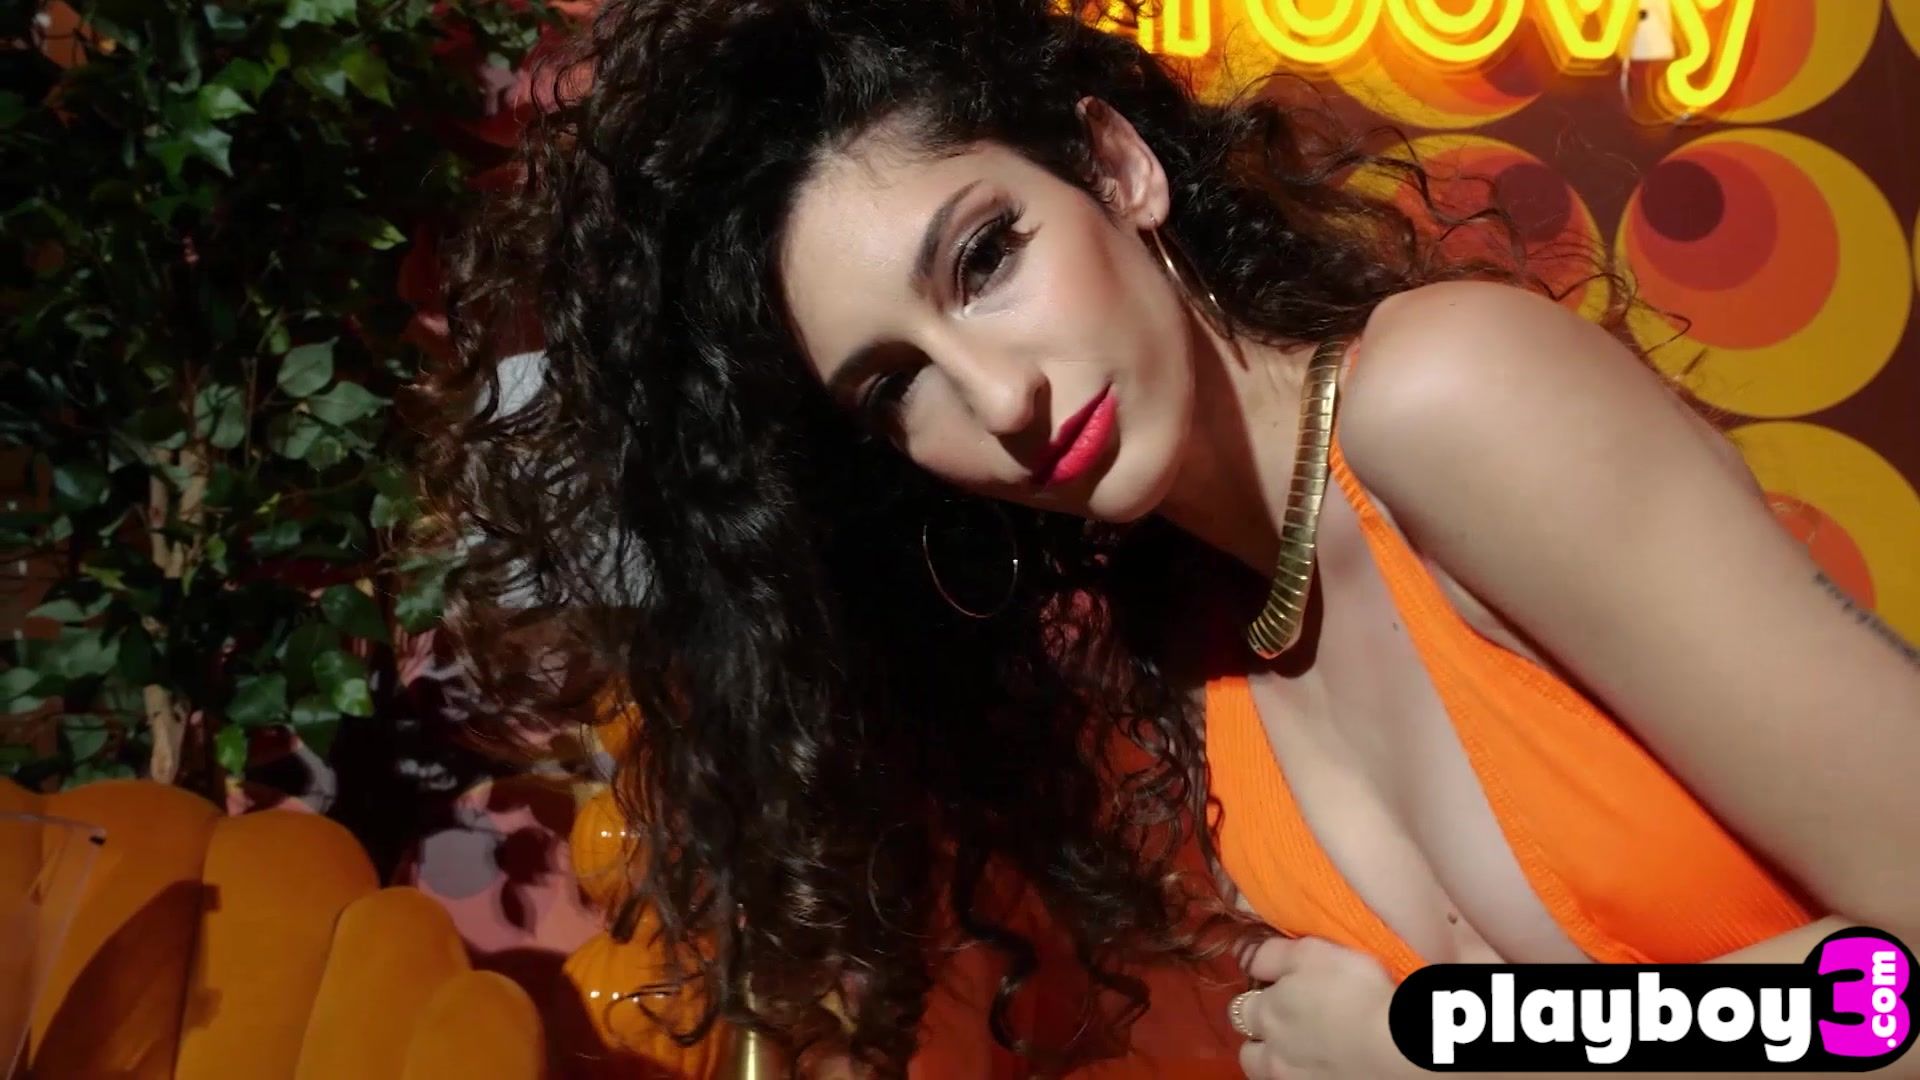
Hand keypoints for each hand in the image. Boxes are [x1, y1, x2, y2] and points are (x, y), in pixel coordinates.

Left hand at [1230, 935, 1415, 1079]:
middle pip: (1249, 1052)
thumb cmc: (1355, 990)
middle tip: (1289, 1027)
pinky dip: (1307, 1075)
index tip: (1277, 992)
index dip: (1258, 999)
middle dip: (1260, 1039)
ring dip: (1279, 1062)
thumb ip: (1271, 955)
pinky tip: (1329, 1065)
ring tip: (1307, 1051)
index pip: (1241, 1009)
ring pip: (1269, 1075)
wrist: (1398, 1047)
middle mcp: (1272, 1054)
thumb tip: (1241, 954)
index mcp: (1265, 1014)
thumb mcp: (1311, 952)